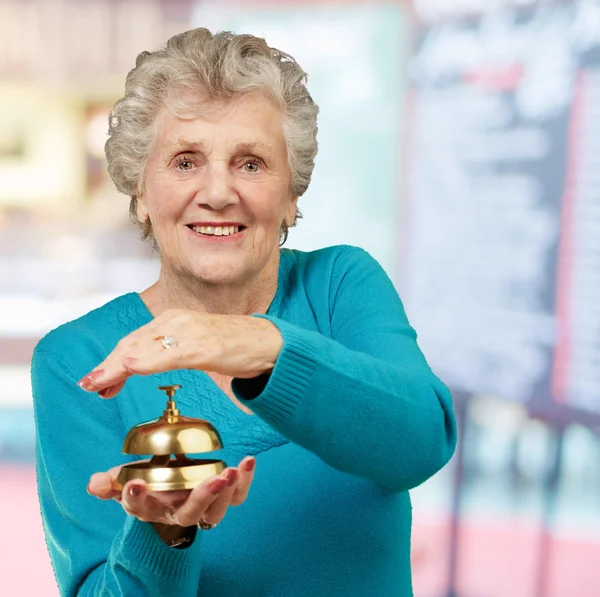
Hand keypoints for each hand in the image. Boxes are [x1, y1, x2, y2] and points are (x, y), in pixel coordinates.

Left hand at [77, 309, 281, 397]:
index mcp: (173, 322)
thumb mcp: (193, 349)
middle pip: (132, 344)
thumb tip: (138, 366)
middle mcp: (177, 321)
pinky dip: (148, 361)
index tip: (95, 381)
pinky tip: (131, 368)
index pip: (133, 342)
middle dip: (107, 366)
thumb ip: (167, 354)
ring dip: (116, 366)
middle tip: (88, 385)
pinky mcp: (204, 344)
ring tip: (96, 382)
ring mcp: (190, 331)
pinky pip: (170, 353)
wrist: (268, 342)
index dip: (111, 362)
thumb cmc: (234, 346)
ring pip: (144, 348)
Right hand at [87, 456, 256, 536]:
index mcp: (149, 507)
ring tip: (233, 470)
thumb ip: (110, 482)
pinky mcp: (222, 499)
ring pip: (216, 510)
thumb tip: (94, 482)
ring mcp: (202, 508)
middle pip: (189, 513)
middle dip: (202, 497)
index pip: (139, 506)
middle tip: (214, 479)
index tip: (135, 482)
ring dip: (226, 491)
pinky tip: (248, 462)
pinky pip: (236, 497)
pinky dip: (245, 482)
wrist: (171, 494)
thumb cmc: (150, 483)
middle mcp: (176, 512)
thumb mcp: (126, 480)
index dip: (136, 497)